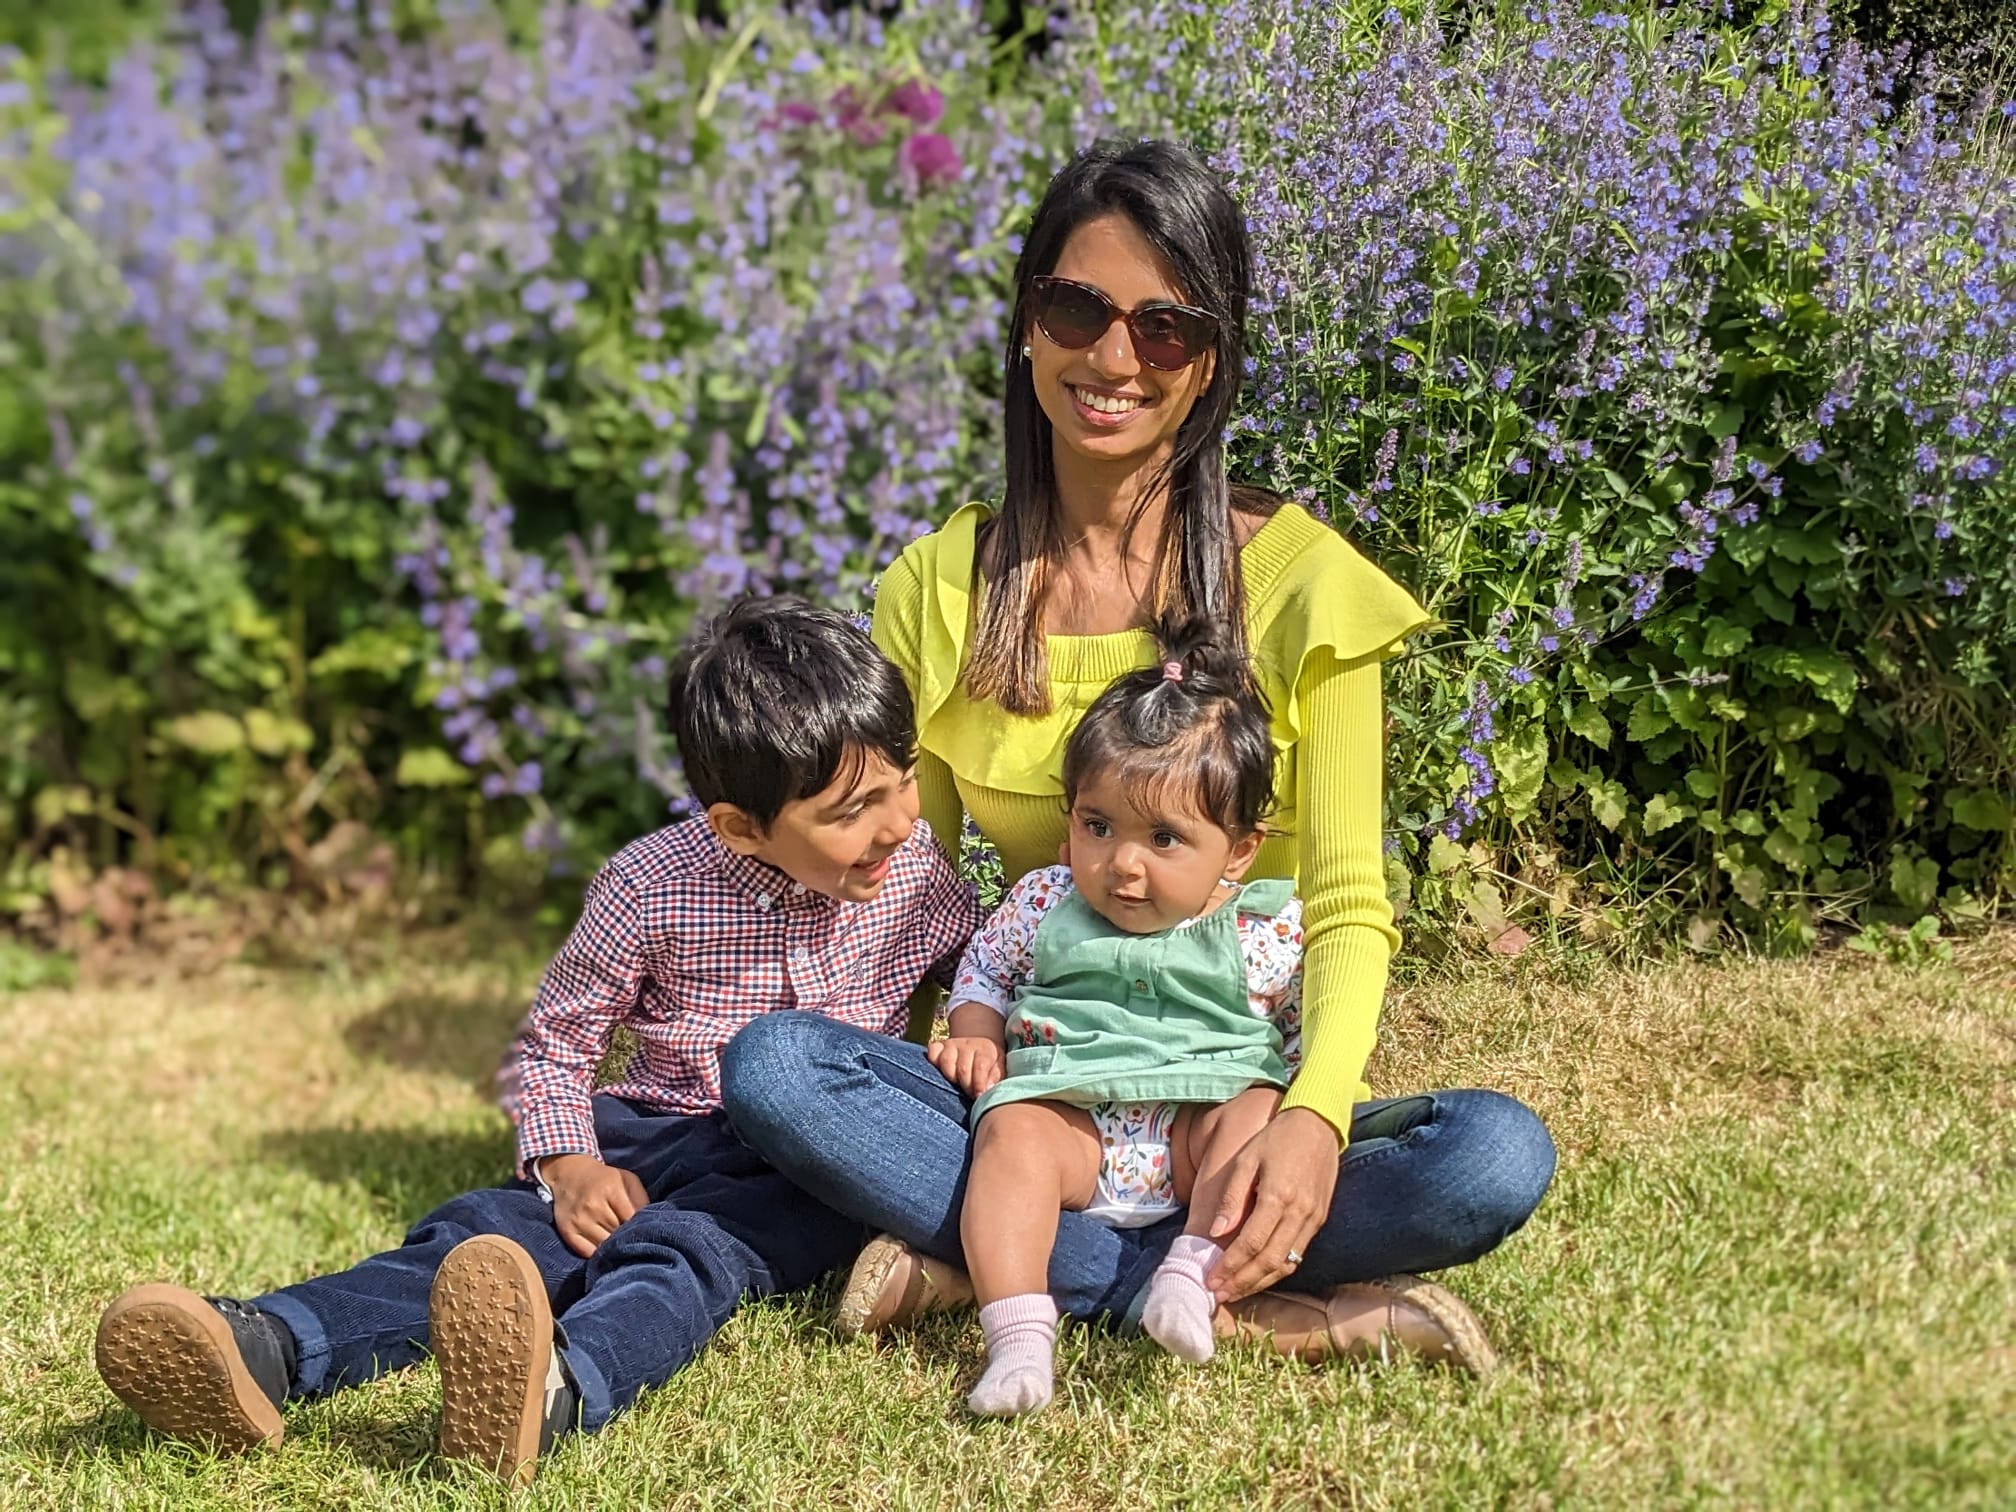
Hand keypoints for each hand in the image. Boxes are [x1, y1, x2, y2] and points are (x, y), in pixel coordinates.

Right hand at [541, 1152, 648, 1257]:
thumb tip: (651, 1223)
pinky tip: (604, 1248)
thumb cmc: (605, 1180)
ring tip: (618, 1242)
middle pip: (618, 1234)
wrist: (570, 1175)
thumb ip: (641, 1200)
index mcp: (611, 1190)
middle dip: (627, 1237)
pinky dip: (598, 1254)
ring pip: (604, 1246)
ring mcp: (579, 1220)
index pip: (632, 1219)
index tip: (645, 1231)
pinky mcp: (567, 1232)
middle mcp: (593, 1206)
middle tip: (632, 1237)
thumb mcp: (627, 1180)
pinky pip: (588, 1253)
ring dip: (614, 1247)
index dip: (640, 1227)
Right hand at [927, 1034, 1005, 1097]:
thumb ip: (995, 1079)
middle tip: (970, 1094)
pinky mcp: (938, 1046)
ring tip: (957, 1085)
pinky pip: (932, 1053)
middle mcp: (967, 1044)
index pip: (980, 1066)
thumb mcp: (999, 1068)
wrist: (977, 1046)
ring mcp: (951, 1044)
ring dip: (951, 1078)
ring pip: (946, 1062)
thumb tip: (987, 1090)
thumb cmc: (990, 1063)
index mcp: (985, 1049)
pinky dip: (934, 1063)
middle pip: (963, 1067)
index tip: (978, 1095)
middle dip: (966, 1085)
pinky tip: (941, 1073)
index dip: (979, 1083)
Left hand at [1204, 1106, 1340, 1304]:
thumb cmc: (1276, 1138)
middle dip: (1243, 1282)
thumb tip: (1215, 1231)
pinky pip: (1298, 1254)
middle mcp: (1299, 1212)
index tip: (1211, 1279)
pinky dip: (1279, 1270)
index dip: (1230, 1266)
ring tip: (1236, 1291)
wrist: (1318, 1124)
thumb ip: (1232, 1197)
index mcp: (1277, 1196)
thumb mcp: (1246, 1159)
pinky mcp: (1320, 1220)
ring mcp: (1313, 1219)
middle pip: (1269, 1261)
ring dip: (1260, 1282)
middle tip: (1220, 1294)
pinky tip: (1260, 1275)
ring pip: (1287, 1263)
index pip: (1251, 1244)